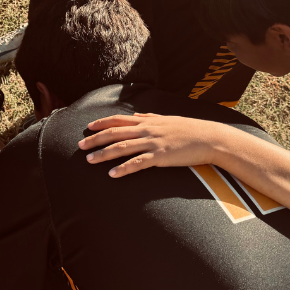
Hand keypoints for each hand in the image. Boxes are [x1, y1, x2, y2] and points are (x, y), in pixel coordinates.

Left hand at [79, 113, 243, 176]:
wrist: (209, 137)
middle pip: (115, 134)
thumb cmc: (190, 129)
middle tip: (80, 147)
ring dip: (103, 154)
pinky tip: (112, 174)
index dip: (101, 123)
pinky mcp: (160, 156)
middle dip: (95, 140)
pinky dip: (123, 168)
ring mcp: (153, 143)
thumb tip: (138, 115)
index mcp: (148, 121)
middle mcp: (147, 130)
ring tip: (89, 161)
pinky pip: (138, 163)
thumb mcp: (168, 119)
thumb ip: (151, 117)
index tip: (87, 128)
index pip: (118, 120)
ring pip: (122, 148)